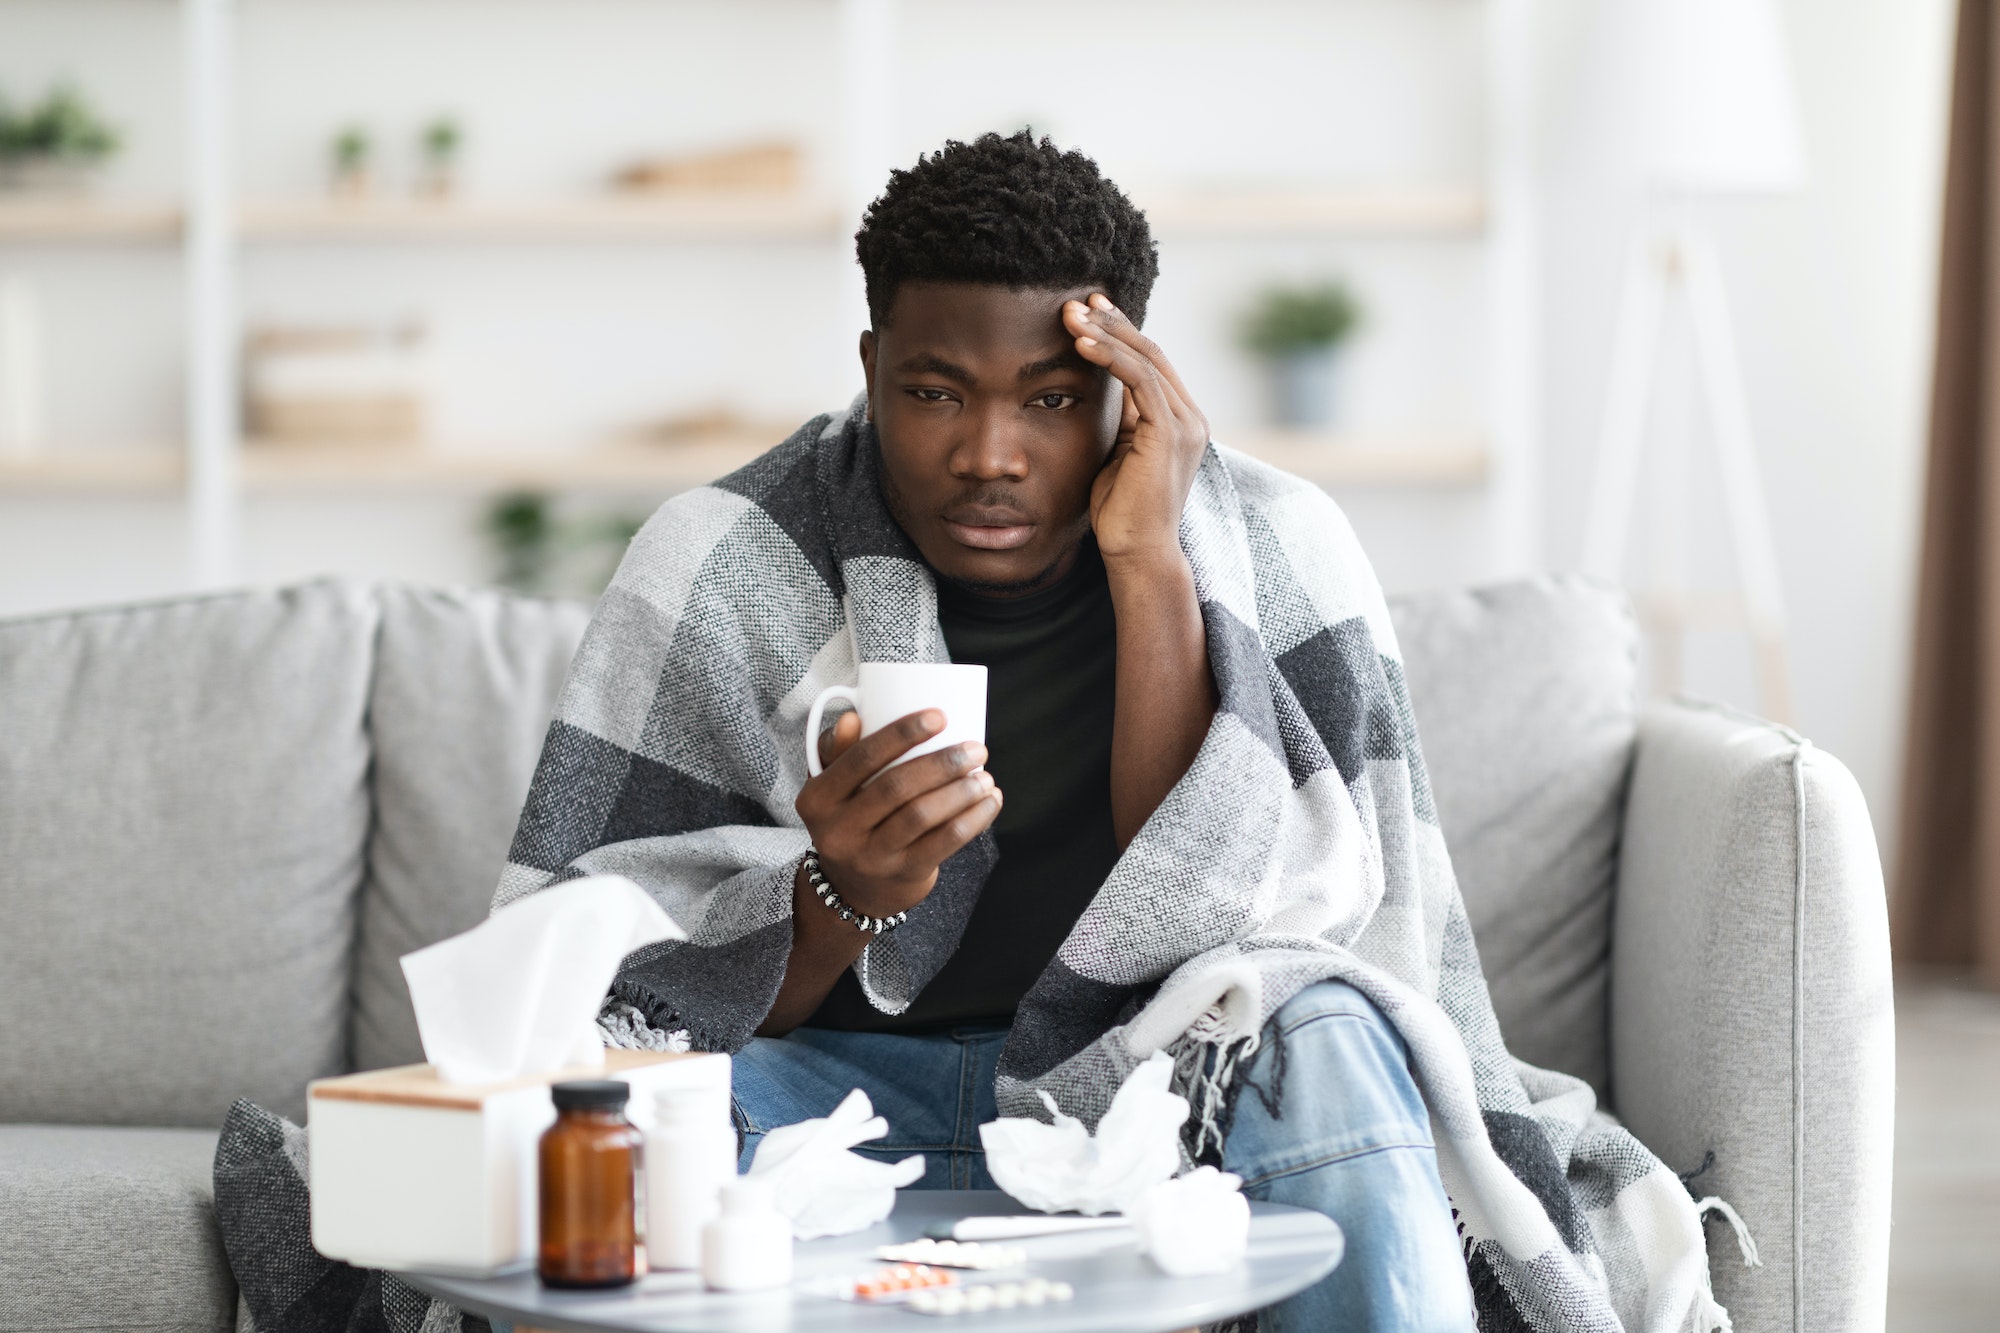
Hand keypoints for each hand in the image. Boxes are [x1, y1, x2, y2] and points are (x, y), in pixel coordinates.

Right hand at [793, 709, 1001, 917]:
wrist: (854, 888)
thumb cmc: (851, 818)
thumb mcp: (833, 787)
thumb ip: (840, 750)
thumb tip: (853, 717)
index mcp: (817, 798)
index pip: (861, 758)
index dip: (902, 733)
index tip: (939, 716)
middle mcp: (837, 830)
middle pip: (896, 787)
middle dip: (942, 763)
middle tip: (976, 750)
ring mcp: (869, 857)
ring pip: (922, 815)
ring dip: (961, 791)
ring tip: (985, 776)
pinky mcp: (901, 874)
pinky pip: (943, 843)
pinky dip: (972, 819)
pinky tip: (990, 801)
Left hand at [1062, 294, 1210, 567]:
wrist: (1137, 553)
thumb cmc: (1121, 512)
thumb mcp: (1118, 453)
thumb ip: (1121, 419)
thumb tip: (1100, 384)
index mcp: (1181, 421)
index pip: (1151, 363)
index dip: (1121, 333)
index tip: (1088, 311)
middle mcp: (1190, 417)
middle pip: (1151, 352)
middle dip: (1112, 323)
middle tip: (1076, 301)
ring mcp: (1185, 424)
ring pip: (1145, 360)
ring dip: (1106, 334)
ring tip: (1071, 316)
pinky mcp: (1170, 433)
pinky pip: (1140, 381)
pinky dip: (1110, 358)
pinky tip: (1082, 345)